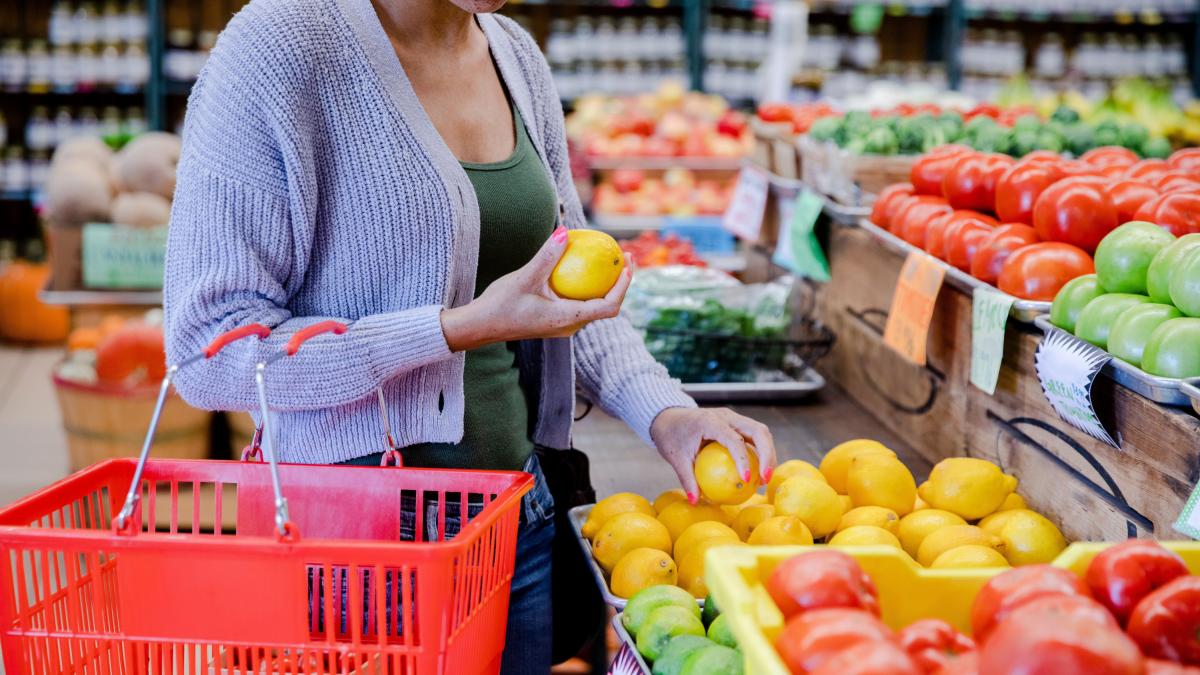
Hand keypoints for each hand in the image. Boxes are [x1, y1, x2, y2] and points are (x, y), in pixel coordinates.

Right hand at [440, 226, 632, 351]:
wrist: (479, 326)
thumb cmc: (500, 305)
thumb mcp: (524, 277)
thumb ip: (547, 256)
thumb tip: (566, 232)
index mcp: (568, 319)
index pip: (608, 306)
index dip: (623, 286)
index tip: (628, 263)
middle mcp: (569, 326)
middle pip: (606, 306)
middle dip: (620, 282)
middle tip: (624, 255)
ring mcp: (562, 325)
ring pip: (593, 305)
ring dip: (604, 284)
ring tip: (608, 259)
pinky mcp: (554, 320)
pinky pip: (578, 302)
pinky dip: (585, 286)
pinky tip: (579, 266)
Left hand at [650, 407, 776, 503]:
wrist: (668, 416)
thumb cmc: (671, 436)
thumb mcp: (675, 458)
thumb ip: (687, 479)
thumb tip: (695, 502)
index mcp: (711, 421)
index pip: (734, 439)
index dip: (743, 458)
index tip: (746, 479)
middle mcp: (726, 416)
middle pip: (758, 431)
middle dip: (768, 455)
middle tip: (765, 479)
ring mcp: (733, 418)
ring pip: (760, 432)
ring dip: (768, 454)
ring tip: (764, 479)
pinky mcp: (736, 423)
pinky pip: (753, 436)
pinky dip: (759, 453)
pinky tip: (756, 474)